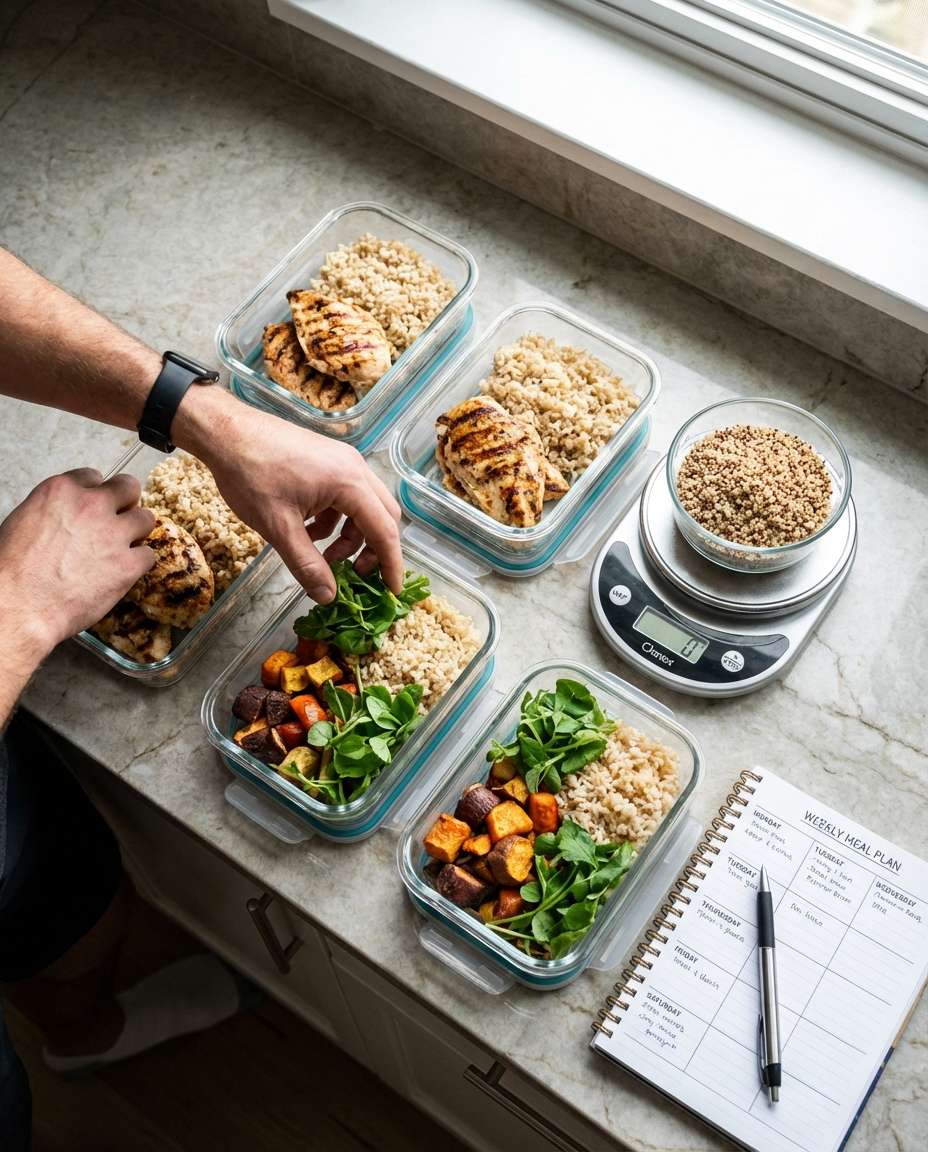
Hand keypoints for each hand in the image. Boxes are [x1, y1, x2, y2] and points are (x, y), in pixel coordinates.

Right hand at [0, 468, 155, 656]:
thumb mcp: (25, 522)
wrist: (19, 606)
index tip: (97, 506)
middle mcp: (91, 506)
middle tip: (120, 519)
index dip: (97, 494)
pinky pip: (149, 555)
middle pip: (128, 488)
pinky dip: (139, 563)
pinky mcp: (128, 564)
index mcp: (61, 491)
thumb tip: (69, 517)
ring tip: (123, 547)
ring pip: (146, 518)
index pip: (94, 477)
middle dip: (126, 502)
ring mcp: (113, 534)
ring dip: (137, 532)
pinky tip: (124, 571)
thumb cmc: (13, 571)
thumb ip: (56, 511)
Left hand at [187, 391, 402, 602]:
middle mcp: (354, 468)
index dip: (391, 564)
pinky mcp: (328, 460)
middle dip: (373, 550)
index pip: (385, 531)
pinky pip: (346, 496)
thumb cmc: (250, 474)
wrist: (226, 433)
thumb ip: (307, 565)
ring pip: (364, 507)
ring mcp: (342, 461)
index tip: (392, 591)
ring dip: (350, 536)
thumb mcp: (279, 528)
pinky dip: (335, 520)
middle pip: (383, 516)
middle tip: (355, 575)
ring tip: (324, 555)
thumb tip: (327, 596)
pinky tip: (307, 530)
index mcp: (349, 483)